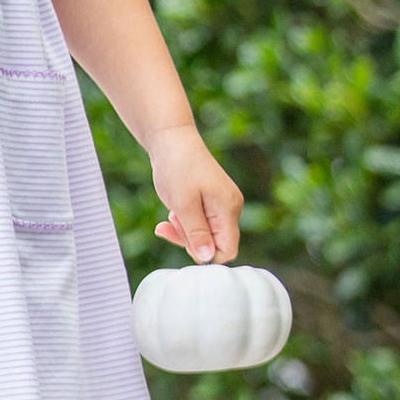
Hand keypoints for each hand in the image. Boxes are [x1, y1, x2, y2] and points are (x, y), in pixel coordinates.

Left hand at [149, 124, 242, 263]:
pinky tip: (172, 212)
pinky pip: (199, 223)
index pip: (227, 250)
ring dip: (184, 231)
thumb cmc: (178, 168)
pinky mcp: (210, 203)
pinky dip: (184, 222)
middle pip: (215, 244)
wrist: (171, 141)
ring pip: (205, 235)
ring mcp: (221, 206)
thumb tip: (206, 258)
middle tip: (169, 225)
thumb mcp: (183, 204)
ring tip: (170, 214)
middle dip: (189, 240)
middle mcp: (230, 209)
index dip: (205, 253)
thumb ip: (195, 232)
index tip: (183, 240)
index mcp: (229, 209)